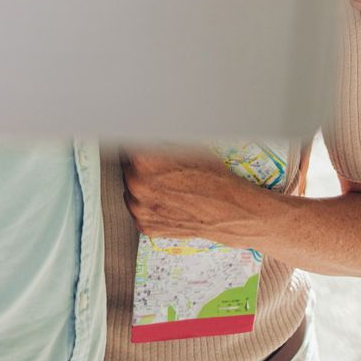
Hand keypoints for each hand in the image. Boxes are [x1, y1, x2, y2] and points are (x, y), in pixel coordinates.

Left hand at [121, 150, 271, 246]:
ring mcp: (140, 210)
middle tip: (163, 163)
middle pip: (128, 166)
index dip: (139, 143)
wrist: (231, 212)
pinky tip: (168, 198)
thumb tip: (145, 132)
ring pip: (132, 188)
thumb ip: (159, 140)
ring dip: (144, 183)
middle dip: (142, 163)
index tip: (145, 143)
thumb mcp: (186, 147)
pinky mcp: (146, 227)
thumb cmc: (214, 179)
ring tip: (169, 182)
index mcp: (143, 162)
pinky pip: (139, 208)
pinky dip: (150, 203)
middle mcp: (137, 187)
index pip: (128, 145)